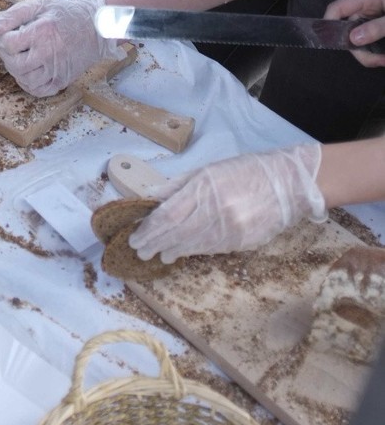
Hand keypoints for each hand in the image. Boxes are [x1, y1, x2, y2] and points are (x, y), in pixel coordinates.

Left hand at [0, 0, 123, 96]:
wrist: (97, 28)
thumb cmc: (66, 15)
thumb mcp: (39, 5)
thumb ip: (13, 15)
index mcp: (44, 32)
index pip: (9, 43)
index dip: (1, 38)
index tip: (4, 33)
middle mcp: (50, 53)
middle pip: (14, 63)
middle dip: (5, 54)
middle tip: (9, 45)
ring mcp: (57, 70)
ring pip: (24, 79)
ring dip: (15, 68)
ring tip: (19, 56)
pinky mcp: (62, 80)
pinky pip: (37, 90)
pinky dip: (27, 83)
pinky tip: (28, 70)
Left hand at [128, 143, 325, 263]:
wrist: (288, 184)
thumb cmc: (246, 171)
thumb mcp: (208, 170)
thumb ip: (178, 185)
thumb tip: (151, 196)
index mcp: (204, 188)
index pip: (168, 215)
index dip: (149, 229)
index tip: (136, 237)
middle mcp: (215, 210)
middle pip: (176, 233)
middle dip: (154, 244)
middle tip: (139, 251)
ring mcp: (230, 229)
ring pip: (192, 245)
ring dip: (171, 251)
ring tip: (157, 255)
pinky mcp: (242, 242)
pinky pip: (210, 249)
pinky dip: (191, 251)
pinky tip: (180, 253)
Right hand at [325, 0, 384, 67]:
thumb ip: (377, 28)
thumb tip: (353, 39)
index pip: (336, 8)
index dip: (329, 24)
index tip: (334, 45)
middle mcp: (365, 4)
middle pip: (347, 28)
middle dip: (358, 48)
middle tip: (376, 62)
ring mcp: (372, 14)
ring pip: (358, 37)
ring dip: (369, 53)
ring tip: (384, 62)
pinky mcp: (378, 24)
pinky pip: (369, 38)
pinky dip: (376, 50)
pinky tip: (384, 58)